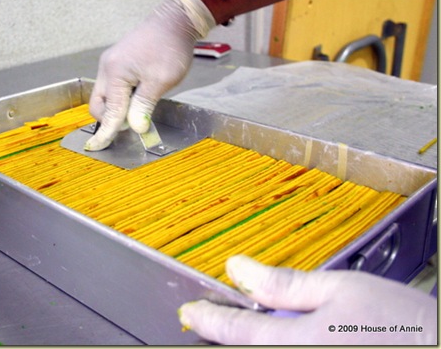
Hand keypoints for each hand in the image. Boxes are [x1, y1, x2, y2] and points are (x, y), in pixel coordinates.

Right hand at [85, 0, 214, 150]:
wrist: (175, 20)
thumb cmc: (170, 48)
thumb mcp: (160, 81)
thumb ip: (144, 105)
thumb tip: (135, 127)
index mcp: (115, 73)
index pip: (110, 111)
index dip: (107, 131)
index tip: (99, 146)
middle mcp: (107, 68)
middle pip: (99, 104)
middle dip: (110, 118)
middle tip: (132, 124)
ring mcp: (112, 63)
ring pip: (106, 95)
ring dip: (117, 107)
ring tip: (140, 109)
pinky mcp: (119, 61)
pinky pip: (114, 86)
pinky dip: (122, 97)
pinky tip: (139, 96)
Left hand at [178, 255, 436, 344]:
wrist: (436, 347)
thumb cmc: (397, 323)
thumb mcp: (340, 289)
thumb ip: (284, 284)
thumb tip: (238, 267)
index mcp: (294, 342)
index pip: (236, 330)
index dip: (208, 318)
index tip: (191, 311)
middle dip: (221, 335)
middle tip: (208, 321)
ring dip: (246, 341)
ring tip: (238, 327)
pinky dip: (271, 345)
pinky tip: (280, 336)